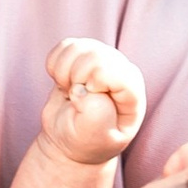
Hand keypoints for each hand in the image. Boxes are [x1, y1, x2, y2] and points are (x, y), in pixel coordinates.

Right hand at [42, 36, 146, 165]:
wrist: (70, 139)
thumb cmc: (88, 141)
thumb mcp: (94, 138)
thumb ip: (95, 116)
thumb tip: (82, 89)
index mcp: (132, 92)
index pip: (117, 72)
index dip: (95, 82)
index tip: (83, 101)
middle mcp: (121, 70)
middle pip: (95, 55)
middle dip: (76, 79)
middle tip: (75, 99)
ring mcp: (102, 59)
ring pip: (77, 48)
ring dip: (63, 72)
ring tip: (69, 92)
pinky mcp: (82, 54)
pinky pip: (64, 46)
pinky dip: (55, 65)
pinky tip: (63, 83)